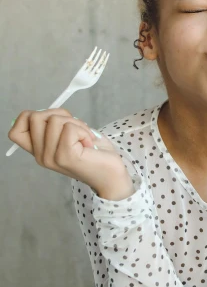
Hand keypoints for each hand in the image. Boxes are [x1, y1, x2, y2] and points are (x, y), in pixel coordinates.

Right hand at [8, 109, 133, 200]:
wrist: (111, 175)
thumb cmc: (93, 152)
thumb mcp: (67, 136)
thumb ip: (54, 126)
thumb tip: (47, 111)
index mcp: (39, 151)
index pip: (15, 131)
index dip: (30, 117)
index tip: (53, 121)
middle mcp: (40, 156)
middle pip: (35, 117)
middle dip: (59, 115)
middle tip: (75, 129)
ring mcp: (51, 158)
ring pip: (54, 120)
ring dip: (75, 123)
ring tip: (83, 137)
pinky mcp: (65, 157)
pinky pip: (69, 128)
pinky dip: (82, 130)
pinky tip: (88, 143)